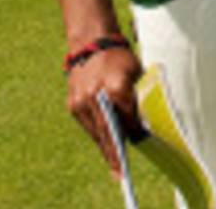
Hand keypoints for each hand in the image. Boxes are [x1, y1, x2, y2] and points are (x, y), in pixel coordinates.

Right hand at [65, 46, 142, 177]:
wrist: (92, 44)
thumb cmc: (119, 58)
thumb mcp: (136, 72)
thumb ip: (138, 96)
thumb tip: (142, 122)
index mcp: (116, 85)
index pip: (127, 116)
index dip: (133, 131)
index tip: (140, 143)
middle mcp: (96, 95)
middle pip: (108, 129)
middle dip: (115, 151)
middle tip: (120, 171)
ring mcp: (82, 101)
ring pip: (96, 131)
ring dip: (105, 146)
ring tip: (114, 163)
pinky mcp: (73, 104)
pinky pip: (87, 125)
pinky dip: (97, 135)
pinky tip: (104, 144)